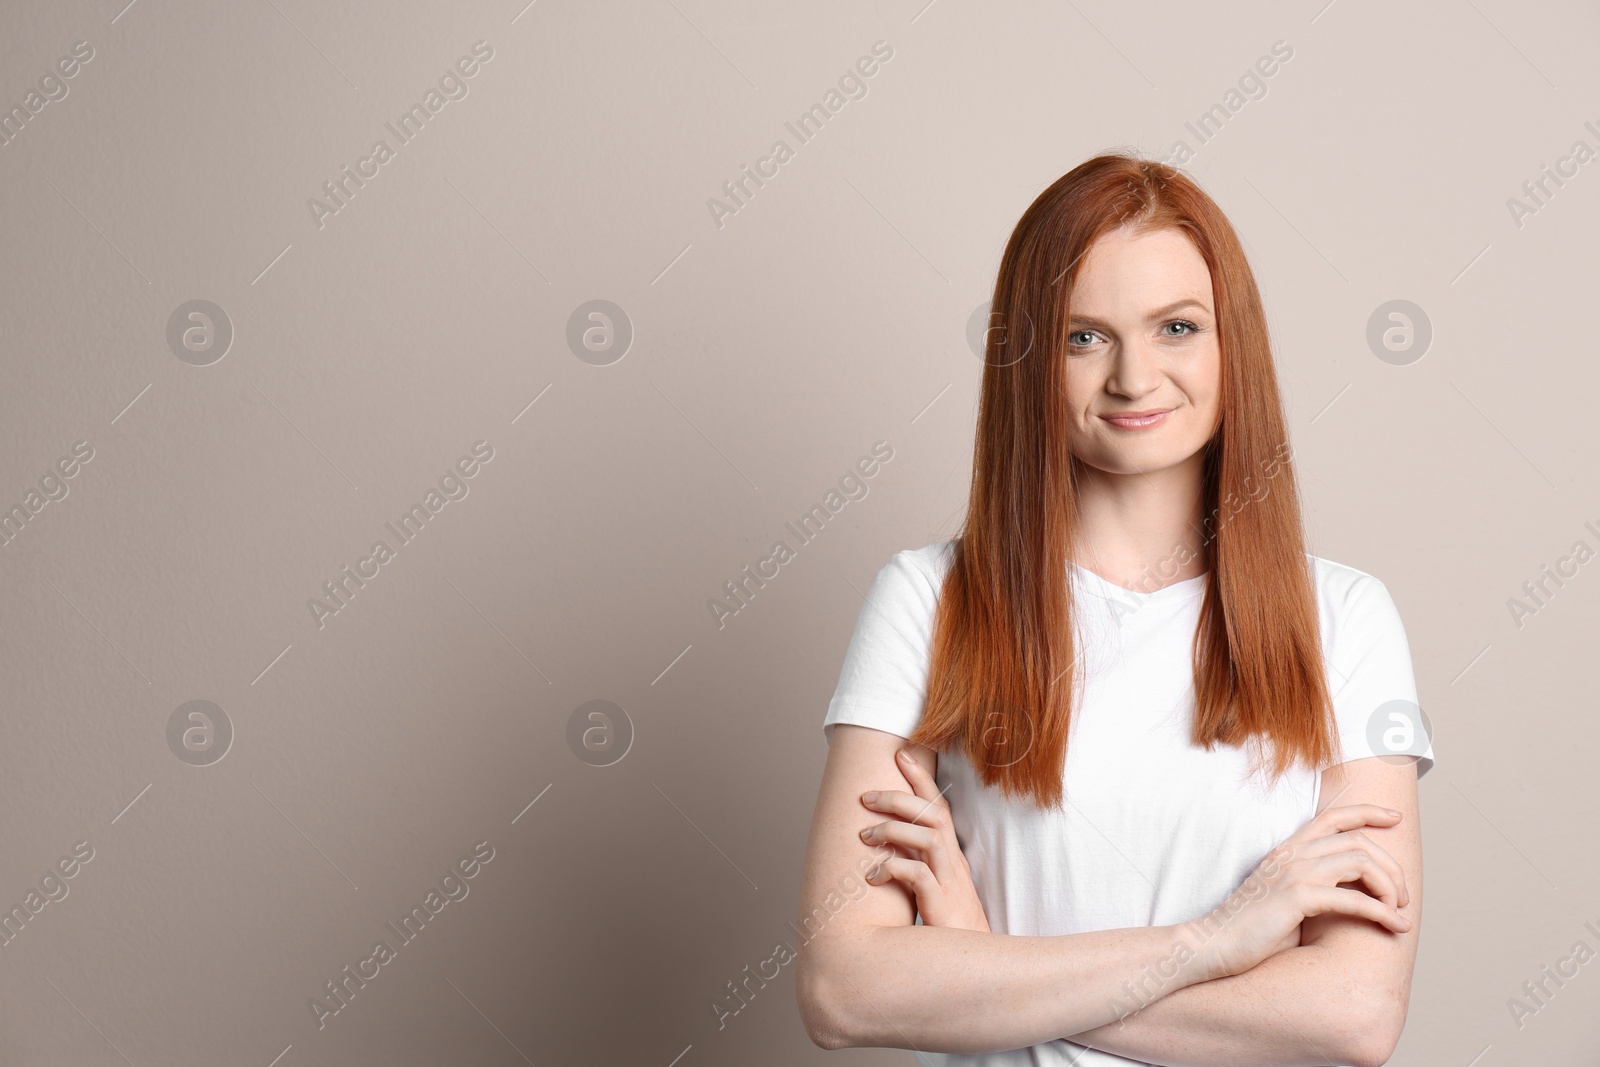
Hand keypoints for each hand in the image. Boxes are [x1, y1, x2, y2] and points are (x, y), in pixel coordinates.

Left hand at [858, 748, 990, 932]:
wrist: (970, 961)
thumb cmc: (946, 924)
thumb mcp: (934, 885)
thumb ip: (918, 862)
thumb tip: (887, 842)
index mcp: (950, 854)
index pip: (939, 806)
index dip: (921, 778)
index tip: (901, 755)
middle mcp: (952, 861)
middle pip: (933, 814)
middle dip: (898, 797)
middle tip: (866, 797)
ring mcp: (948, 881)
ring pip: (927, 837)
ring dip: (892, 830)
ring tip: (864, 837)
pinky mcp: (940, 903)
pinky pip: (917, 874)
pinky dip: (892, 868)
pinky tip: (872, 877)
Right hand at [1187, 804, 1411, 980]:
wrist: (1214, 944)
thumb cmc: (1250, 930)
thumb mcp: (1286, 899)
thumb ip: (1316, 890)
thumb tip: (1353, 901)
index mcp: (1288, 849)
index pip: (1332, 817)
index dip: (1367, 812)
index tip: (1395, 817)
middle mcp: (1292, 854)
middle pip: (1358, 841)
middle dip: (1391, 865)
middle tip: (1404, 895)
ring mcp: (1294, 873)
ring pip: (1361, 862)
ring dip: (1390, 887)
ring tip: (1399, 910)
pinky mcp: (1297, 898)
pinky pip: (1354, 900)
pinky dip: (1383, 912)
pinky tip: (1396, 926)